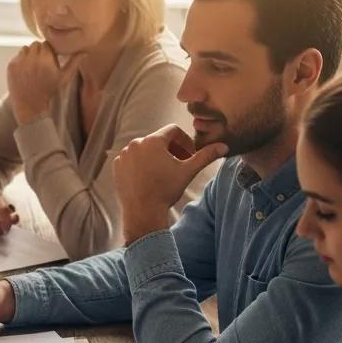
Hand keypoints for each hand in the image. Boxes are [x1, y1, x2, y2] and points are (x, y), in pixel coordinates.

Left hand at [6, 42, 85, 124]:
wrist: (30, 105)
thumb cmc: (49, 91)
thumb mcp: (64, 78)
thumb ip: (74, 62)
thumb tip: (85, 51)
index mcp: (45, 60)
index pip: (47, 43)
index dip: (49, 50)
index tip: (50, 58)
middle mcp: (31, 59)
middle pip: (36, 44)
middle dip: (39, 51)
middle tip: (42, 63)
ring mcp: (20, 62)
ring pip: (25, 48)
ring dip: (29, 54)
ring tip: (33, 66)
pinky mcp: (11, 66)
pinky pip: (17, 56)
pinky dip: (21, 61)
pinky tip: (26, 72)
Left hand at [113, 125, 226, 242]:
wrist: (142, 212)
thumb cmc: (166, 190)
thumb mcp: (188, 171)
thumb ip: (206, 156)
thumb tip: (224, 147)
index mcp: (153, 140)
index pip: (173, 130)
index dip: (184, 141)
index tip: (189, 154)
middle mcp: (135, 143)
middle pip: (158, 140)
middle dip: (171, 149)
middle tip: (179, 164)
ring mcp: (124, 155)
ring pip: (144, 149)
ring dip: (155, 156)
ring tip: (164, 172)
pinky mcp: (116, 166)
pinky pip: (131, 159)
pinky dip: (141, 164)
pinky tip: (148, 177)